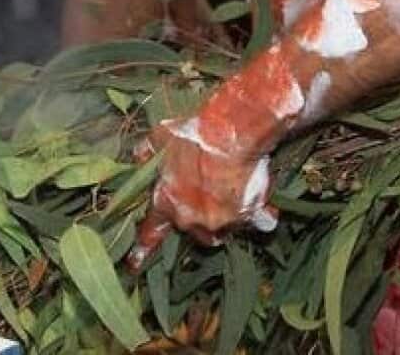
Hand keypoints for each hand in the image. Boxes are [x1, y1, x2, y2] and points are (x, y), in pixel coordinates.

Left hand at [127, 117, 277, 270]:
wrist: (228, 133)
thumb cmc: (193, 135)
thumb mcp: (162, 135)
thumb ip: (148, 149)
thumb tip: (138, 154)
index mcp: (167, 202)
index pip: (151, 231)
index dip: (143, 249)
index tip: (134, 265)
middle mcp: (190, 218)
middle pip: (194, 230)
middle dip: (201, 218)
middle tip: (212, 196)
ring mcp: (218, 221)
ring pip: (223, 229)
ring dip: (228, 219)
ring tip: (236, 195)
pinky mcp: (246, 217)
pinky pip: (258, 222)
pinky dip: (262, 216)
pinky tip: (266, 206)